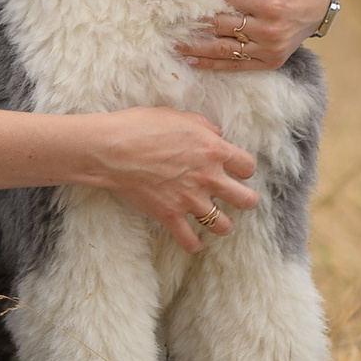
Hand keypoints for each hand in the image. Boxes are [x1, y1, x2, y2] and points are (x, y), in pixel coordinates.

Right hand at [77, 107, 259, 251]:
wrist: (113, 149)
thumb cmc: (142, 126)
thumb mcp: (178, 116)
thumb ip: (203, 126)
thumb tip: (217, 134)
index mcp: (213, 150)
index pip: (247, 166)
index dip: (243, 169)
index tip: (236, 170)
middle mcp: (208, 177)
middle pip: (246, 199)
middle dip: (247, 200)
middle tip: (240, 199)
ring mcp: (190, 199)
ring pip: (223, 225)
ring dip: (223, 224)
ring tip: (218, 221)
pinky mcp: (170, 215)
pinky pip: (190, 240)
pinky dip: (193, 244)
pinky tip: (193, 241)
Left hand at [177, 0, 328, 71]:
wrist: (320, 3)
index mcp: (267, 1)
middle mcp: (268, 27)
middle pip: (220, 26)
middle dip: (191, 23)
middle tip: (165, 22)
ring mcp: (269, 48)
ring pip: (224, 49)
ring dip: (195, 47)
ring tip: (172, 44)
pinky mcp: (271, 62)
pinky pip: (236, 64)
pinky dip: (212, 63)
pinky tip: (192, 59)